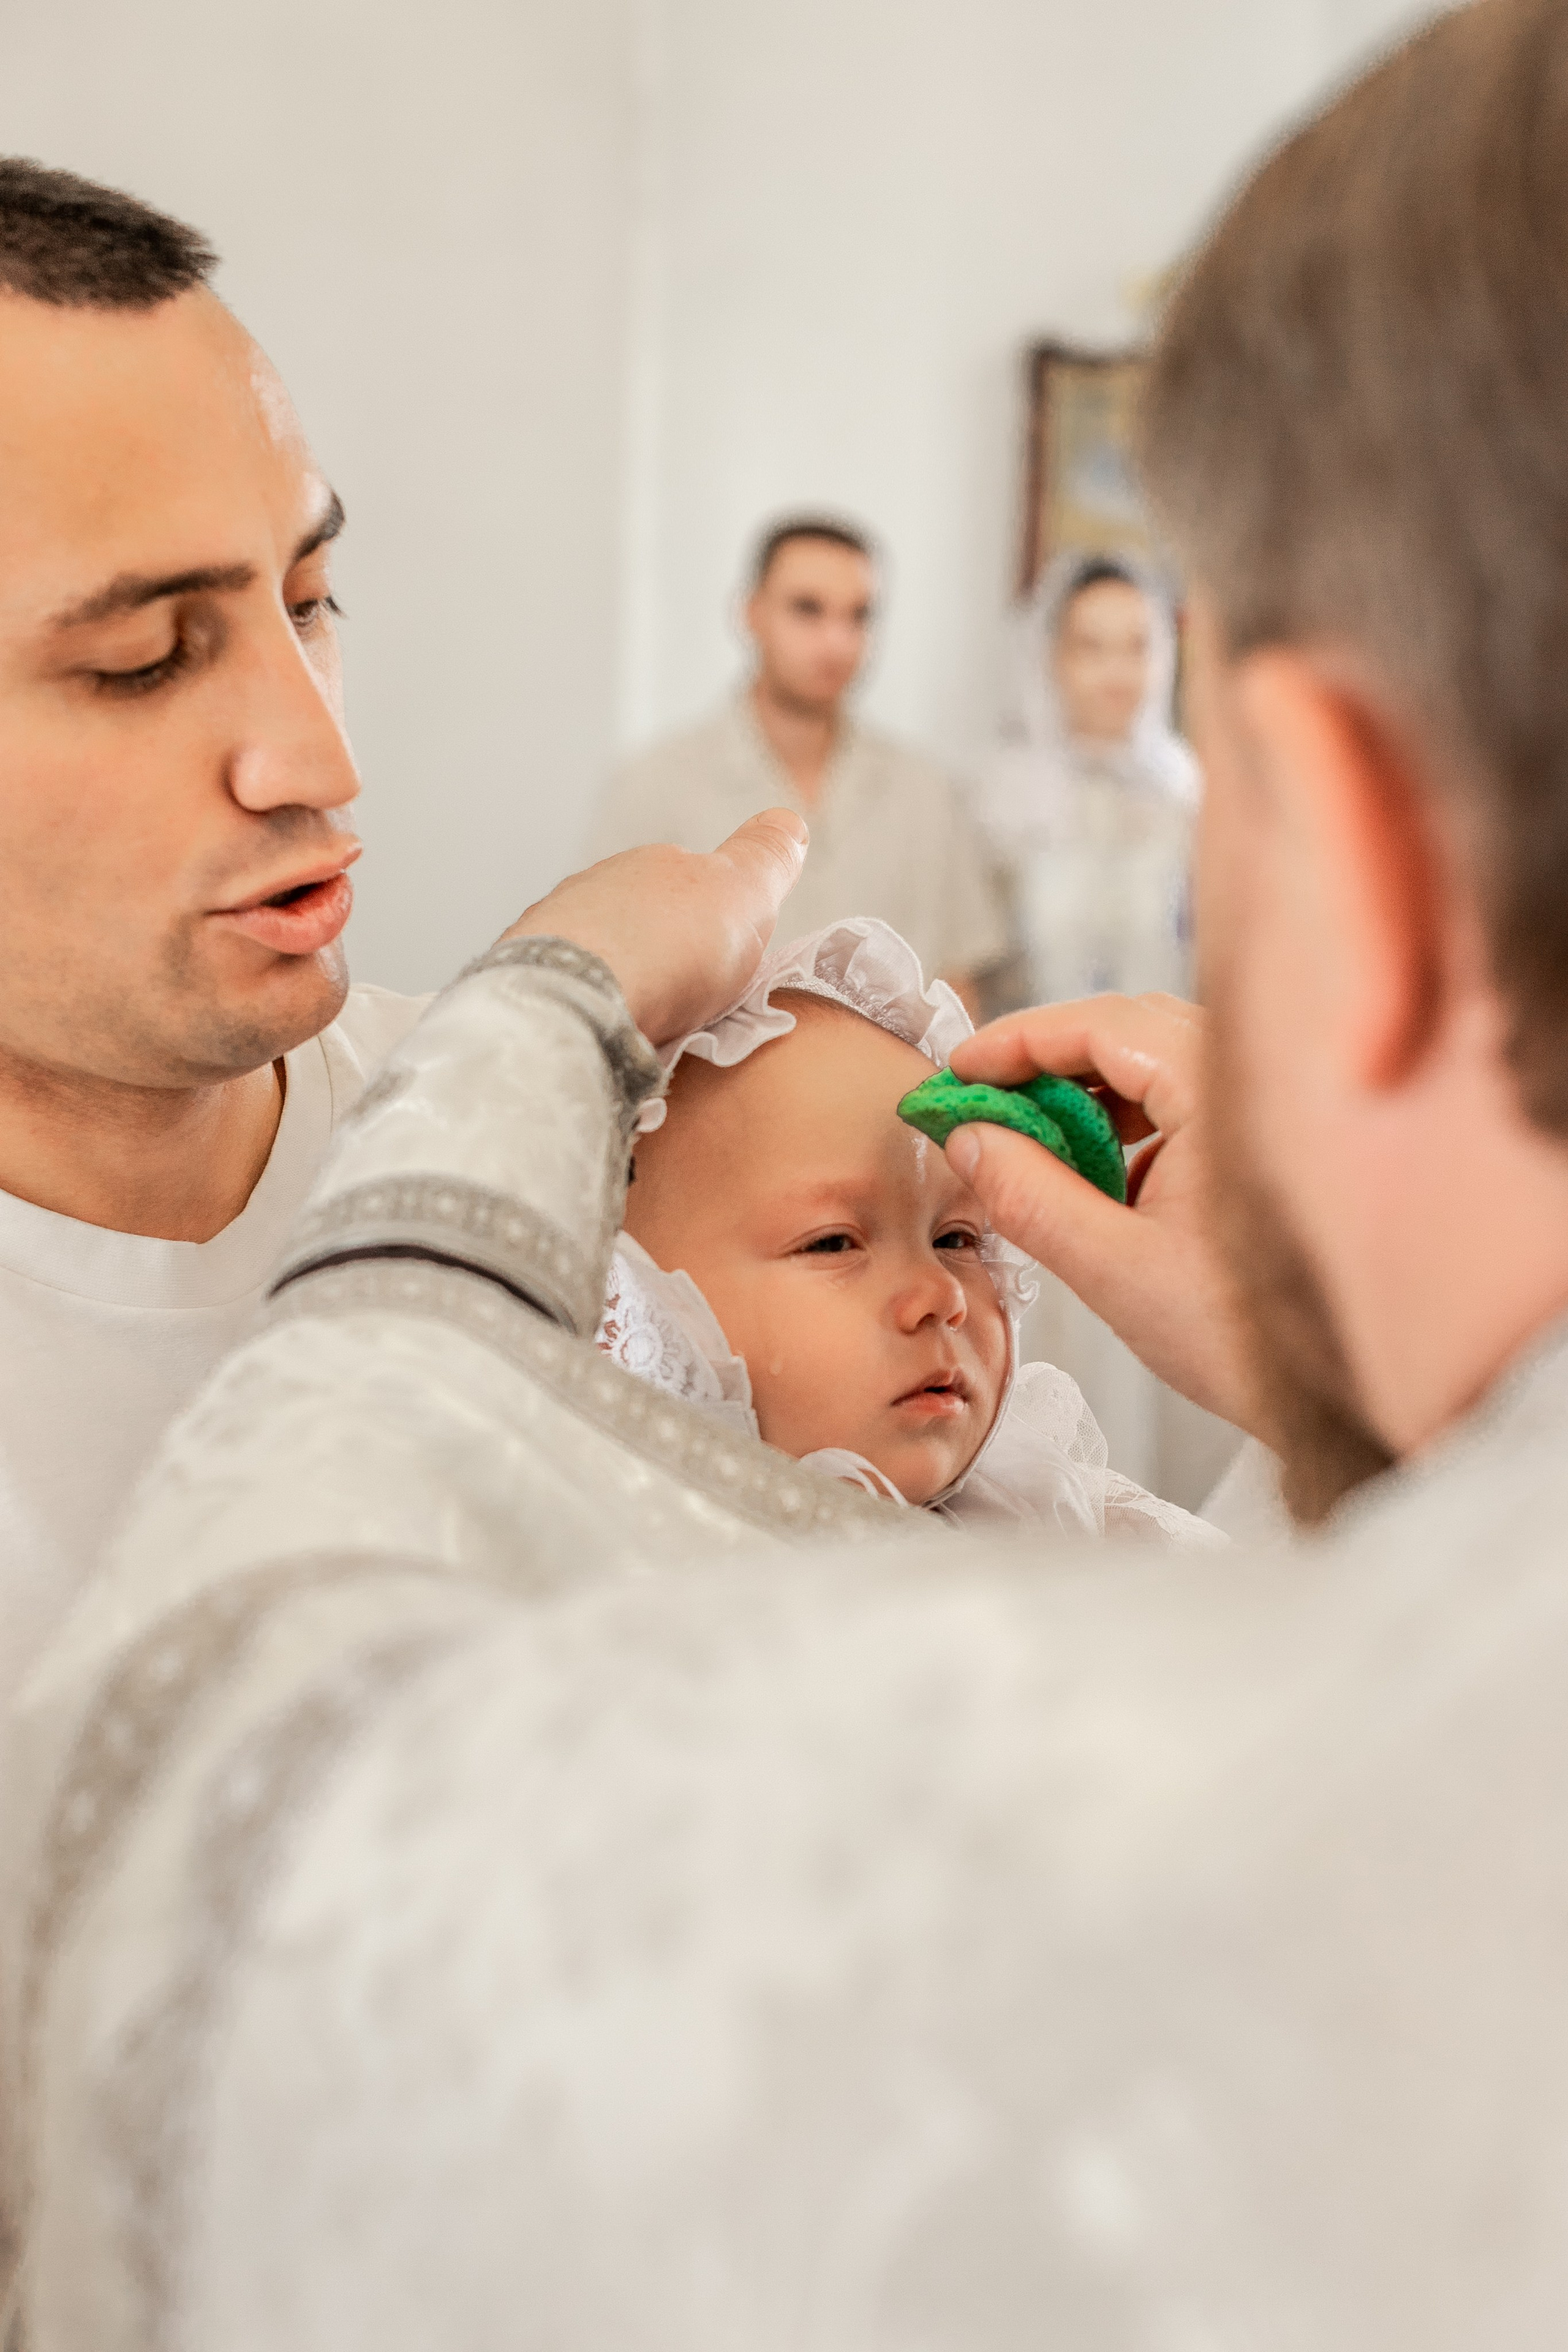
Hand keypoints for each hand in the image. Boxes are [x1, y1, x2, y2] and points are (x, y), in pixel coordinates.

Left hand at [502, 810, 806, 1045]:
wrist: (576, 998)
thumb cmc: (669, 948)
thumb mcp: (743, 893)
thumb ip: (766, 857)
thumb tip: (789, 821)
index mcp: (654, 866)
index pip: (692, 880)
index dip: (716, 916)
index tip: (726, 955)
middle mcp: (596, 887)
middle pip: (640, 918)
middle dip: (661, 950)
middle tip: (685, 1002)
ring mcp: (552, 928)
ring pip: (597, 951)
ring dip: (618, 980)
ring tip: (640, 1025)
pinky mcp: (522, 977)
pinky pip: (564, 988)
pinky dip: (583, 1006)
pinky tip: (599, 1033)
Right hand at [947, 992, 1254, 1428]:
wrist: (1339, 1394)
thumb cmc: (1245, 1340)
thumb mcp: (1112, 1270)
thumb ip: (1030, 1197)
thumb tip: (968, 1140)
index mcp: (1221, 1099)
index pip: (1105, 1024)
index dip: (1020, 1039)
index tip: (961, 1068)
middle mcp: (1248, 1089)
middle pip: (1129, 1031)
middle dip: (1046, 1061)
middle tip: (981, 1097)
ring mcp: (1256, 1116)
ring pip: (1153, 1066)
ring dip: (1083, 1096)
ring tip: (1025, 1143)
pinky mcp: (1253, 1148)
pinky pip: (1179, 1104)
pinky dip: (1123, 1124)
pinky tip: (1088, 1172)